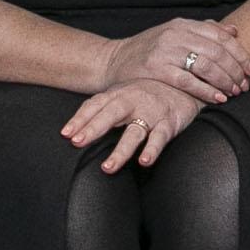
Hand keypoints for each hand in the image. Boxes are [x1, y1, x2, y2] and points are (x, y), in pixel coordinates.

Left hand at [62, 78, 197, 171]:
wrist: (184, 82)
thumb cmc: (147, 92)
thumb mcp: (122, 95)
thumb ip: (101, 109)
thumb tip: (73, 130)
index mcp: (118, 94)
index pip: (95, 105)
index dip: (80, 119)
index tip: (66, 134)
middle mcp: (133, 101)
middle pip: (111, 114)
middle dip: (93, 128)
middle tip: (77, 142)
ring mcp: (151, 112)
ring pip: (134, 132)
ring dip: (121, 150)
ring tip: (108, 167)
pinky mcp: (169, 122)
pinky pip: (160, 137)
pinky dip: (153, 149)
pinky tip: (144, 161)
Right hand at [99, 17, 249, 104]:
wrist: (114, 60)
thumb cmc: (149, 49)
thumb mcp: (175, 34)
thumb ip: (204, 31)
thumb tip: (234, 31)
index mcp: (183, 24)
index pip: (222, 37)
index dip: (241, 54)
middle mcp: (175, 34)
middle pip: (217, 51)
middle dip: (236, 70)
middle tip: (245, 85)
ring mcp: (165, 51)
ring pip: (206, 65)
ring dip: (225, 81)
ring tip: (235, 92)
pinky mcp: (156, 69)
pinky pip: (188, 81)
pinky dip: (206, 91)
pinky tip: (218, 99)